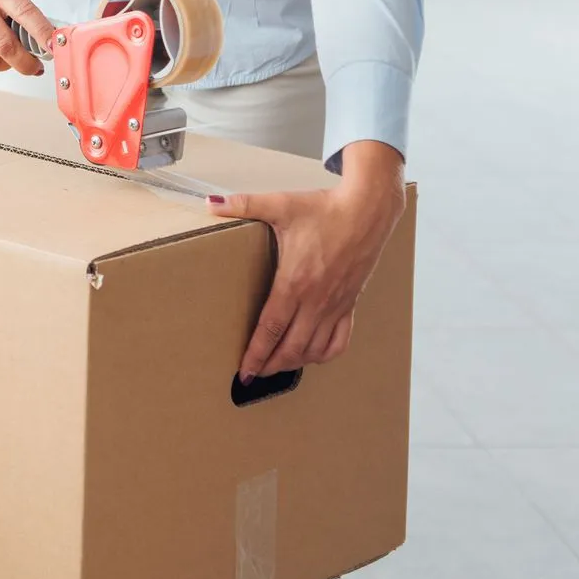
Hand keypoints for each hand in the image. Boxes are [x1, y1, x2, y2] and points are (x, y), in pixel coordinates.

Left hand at [209, 141, 405, 380]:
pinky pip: (340, 340)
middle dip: (271, 365)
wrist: (368, 210)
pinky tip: (313, 355)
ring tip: (277, 367)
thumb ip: (244, 206)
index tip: (244, 371)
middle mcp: (316, 300)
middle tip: (255, 374)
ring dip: (295, 363)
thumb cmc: (324, 208)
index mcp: (294, 282)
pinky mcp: (351, 303)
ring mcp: (336, 305)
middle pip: (291, 347)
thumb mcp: (280, 205)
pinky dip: (324, 354)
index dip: (256, 354)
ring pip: (315, 349)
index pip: (271, 330)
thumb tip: (210, 204)